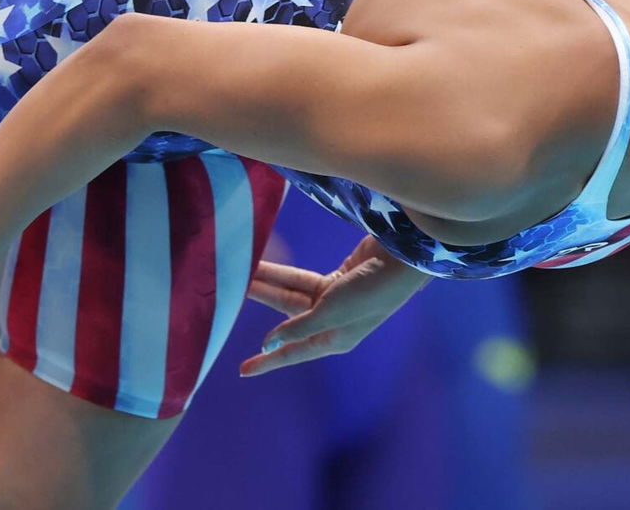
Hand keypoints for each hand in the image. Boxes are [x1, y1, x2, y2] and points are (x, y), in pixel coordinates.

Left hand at [241, 235, 430, 375]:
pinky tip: (265, 266)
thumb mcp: (332, 312)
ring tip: (239, 269)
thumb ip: (297, 327)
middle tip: (225, 291)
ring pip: (290, 293)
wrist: (403, 258)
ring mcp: (334, 300)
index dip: (266, 362)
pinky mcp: (337, 279)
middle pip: (285, 316)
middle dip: (258, 301)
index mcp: (333, 340)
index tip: (242, 372)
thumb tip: (268, 343)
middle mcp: (331, 323)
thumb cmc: (371, 291)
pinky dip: (283, 273)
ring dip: (267, 282)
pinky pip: (301, 279)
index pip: (291, 353)